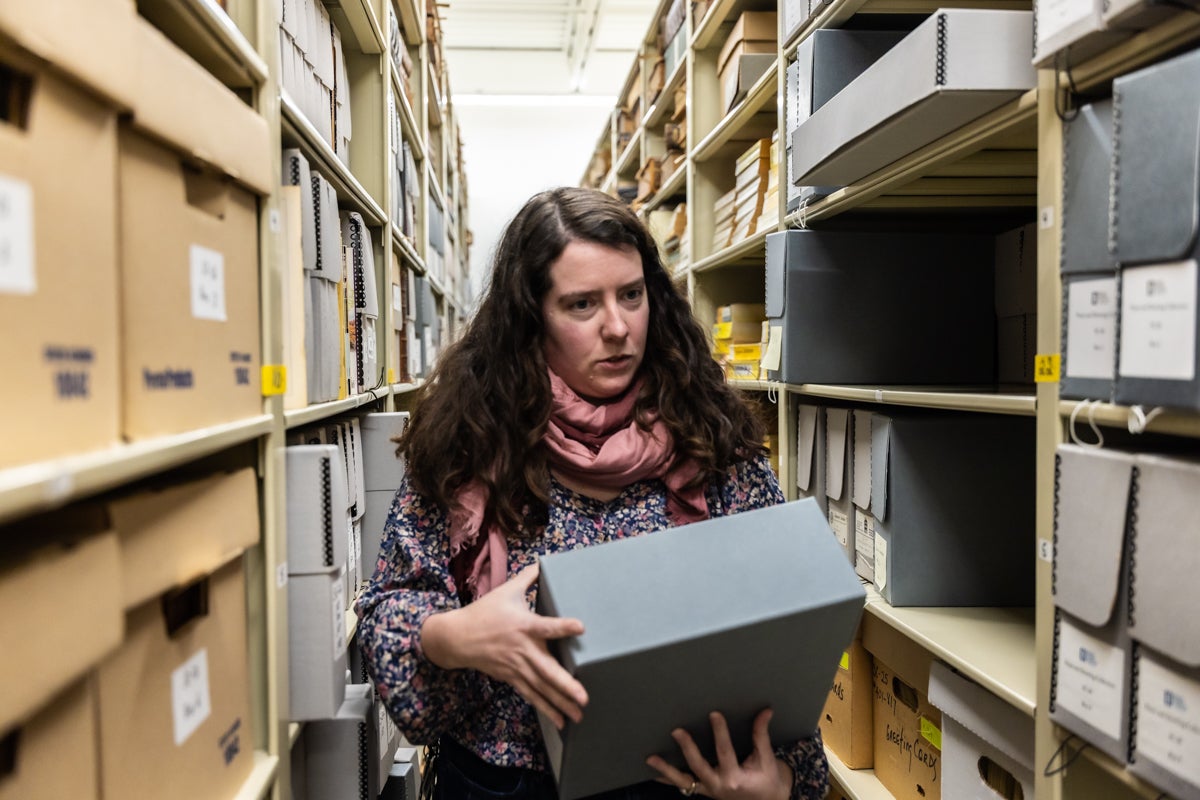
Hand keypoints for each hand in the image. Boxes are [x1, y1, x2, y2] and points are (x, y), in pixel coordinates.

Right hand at [420, 563, 587, 728]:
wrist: (457, 638)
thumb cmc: (484, 612)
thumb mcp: (506, 590)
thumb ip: (528, 577)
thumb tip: (543, 560)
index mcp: (523, 625)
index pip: (546, 626)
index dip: (562, 627)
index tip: (580, 627)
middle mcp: (522, 649)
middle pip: (545, 668)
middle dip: (564, 684)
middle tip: (583, 696)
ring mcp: (517, 667)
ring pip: (541, 687)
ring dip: (560, 702)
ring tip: (579, 714)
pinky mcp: (512, 678)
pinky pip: (531, 695)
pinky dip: (546, 708)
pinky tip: (561, 721)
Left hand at [645, 709, 791, 799]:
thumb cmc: (765, 779)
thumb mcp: (766, 758)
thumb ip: (761, 735)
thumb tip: (766, 711)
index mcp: (735, 777)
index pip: (725, 752)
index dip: (720, 732)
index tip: (714, 714)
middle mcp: (718, 785)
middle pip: (698, 765)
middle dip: (687, 748)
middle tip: (677, 731)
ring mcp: (707, 789)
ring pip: (683, 781)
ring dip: (666, 770)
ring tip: (651, 758)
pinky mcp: (702, 790)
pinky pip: (682, 786)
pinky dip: (666, 779)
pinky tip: (652, 771)